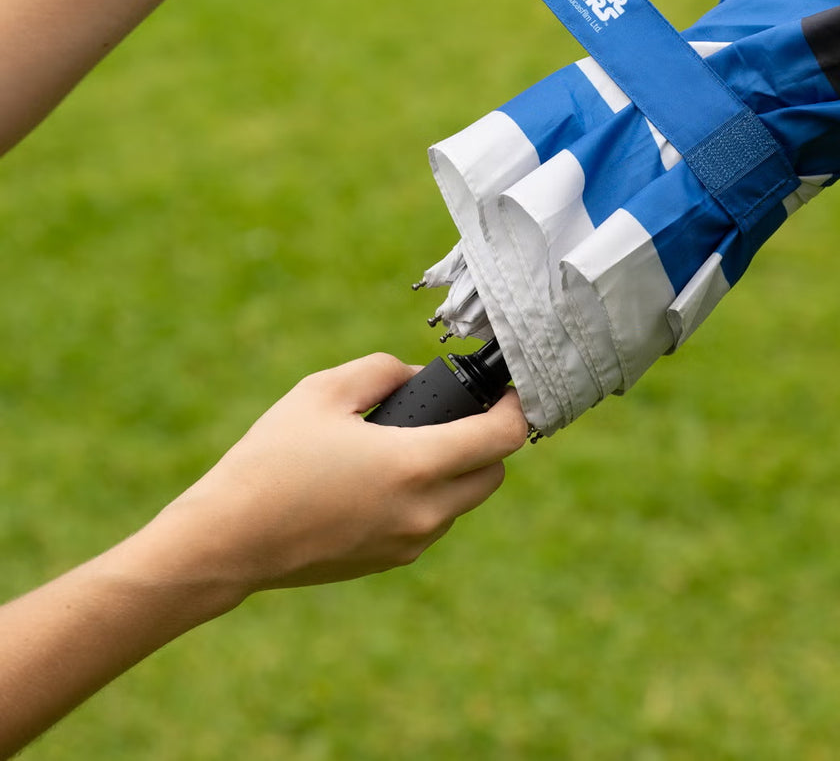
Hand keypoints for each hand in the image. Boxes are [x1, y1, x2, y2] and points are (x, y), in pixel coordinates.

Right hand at [139, 352, 528, 598]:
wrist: (228, 541)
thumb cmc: (272, 459)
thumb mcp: (323, 391)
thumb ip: (382, 371)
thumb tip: (415, 375)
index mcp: (415, 465)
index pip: (503, 439)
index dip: (516, 409)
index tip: (508, 391)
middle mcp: (424, 511)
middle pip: (493, 474)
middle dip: (487, 440)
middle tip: (459, 413)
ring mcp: (409, 543)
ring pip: (463, 501)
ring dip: (456, 471)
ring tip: (410, 442)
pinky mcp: (390, 562)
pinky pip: (432, 522)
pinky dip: (428, 497)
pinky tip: (384, 477)